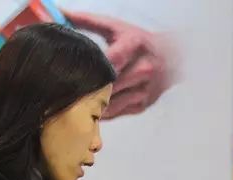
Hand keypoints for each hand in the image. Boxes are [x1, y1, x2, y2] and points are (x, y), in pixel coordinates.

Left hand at [65, 11, 180, 118]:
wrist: (171, 58)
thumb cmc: (138, 42)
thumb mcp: (116, 27)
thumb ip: (88, 22)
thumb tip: (60, 13)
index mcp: (135, 44)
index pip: (114, 59)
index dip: (96, 69)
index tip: (77, 74)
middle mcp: (144, 68)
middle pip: (112, 85)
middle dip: (91, 89)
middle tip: (70, 93)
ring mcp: (145, 89)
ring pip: (113, 103)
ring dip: (94, 105)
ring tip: (78, 103)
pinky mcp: (143, 104)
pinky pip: (117, 112)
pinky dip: (103, 112)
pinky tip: (92, 108)